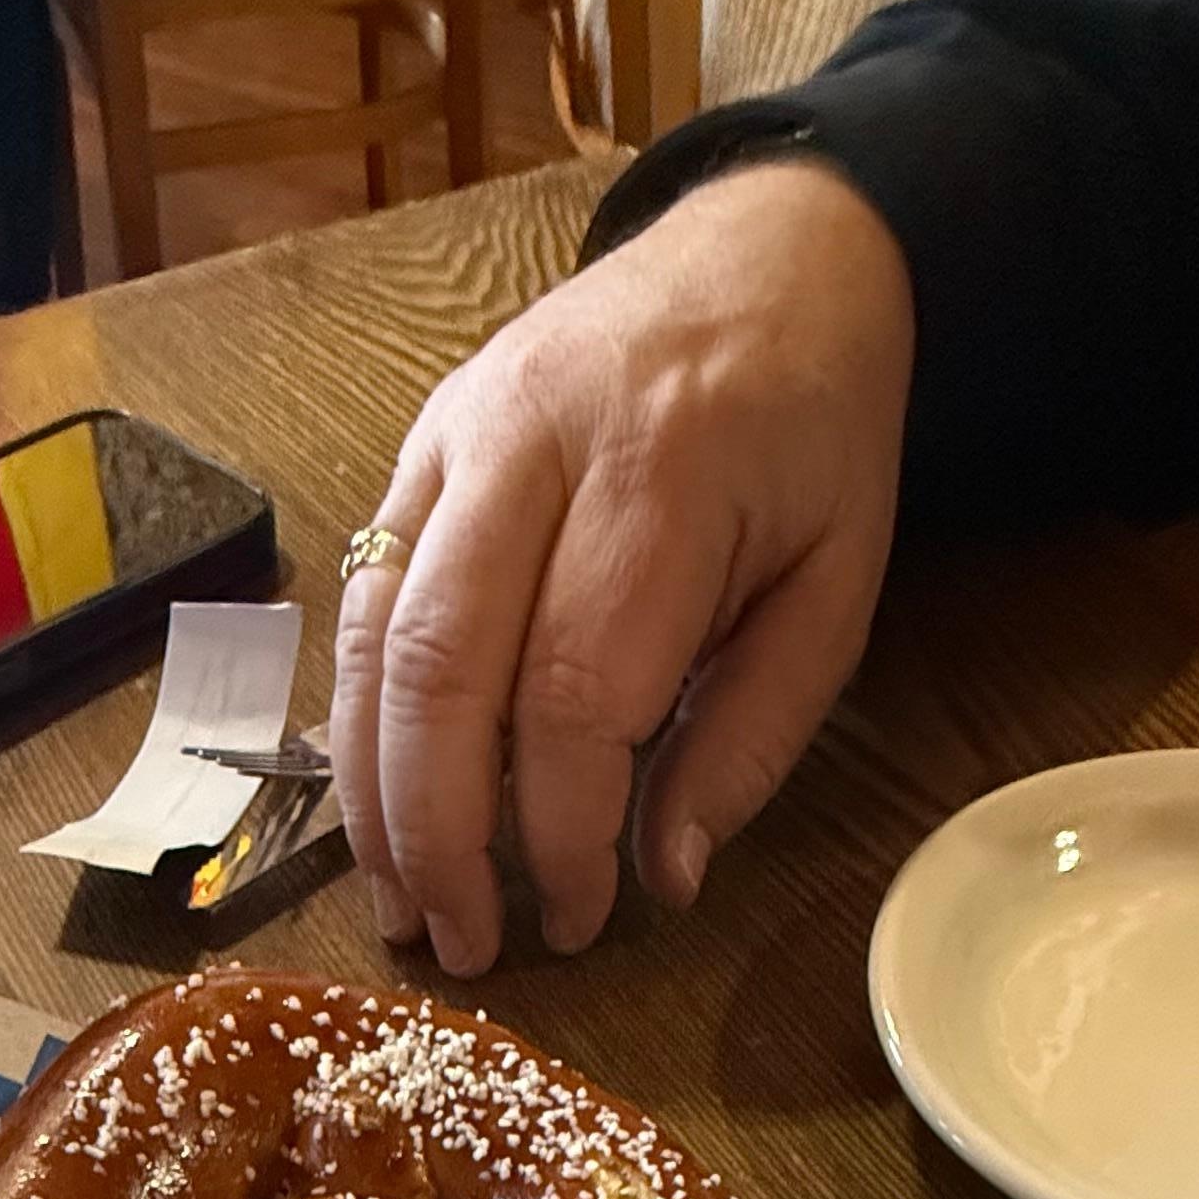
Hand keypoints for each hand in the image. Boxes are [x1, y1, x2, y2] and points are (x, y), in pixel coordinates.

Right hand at [329, 158, 913, 972]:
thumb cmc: (812, 432)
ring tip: (403, 905)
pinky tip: (382, 807)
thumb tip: (663, 875)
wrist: (768, 253)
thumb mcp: (839, 586)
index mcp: (663, 473)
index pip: (572, 693)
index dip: (559, 831)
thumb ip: (755, 736)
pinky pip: (360, 600)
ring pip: (375, 638)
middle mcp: (534, 439)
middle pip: (442, 669)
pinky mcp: (416, 445)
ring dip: (373, 795)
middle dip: (439, 834)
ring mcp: (455, 433)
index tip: (582, 919)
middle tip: (464, 944)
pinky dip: (360, 720)